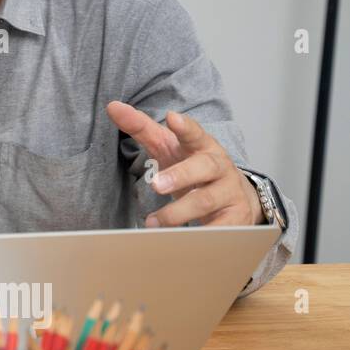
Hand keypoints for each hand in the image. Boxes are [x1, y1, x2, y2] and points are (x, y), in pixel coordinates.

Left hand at [106, 102, 263, 226]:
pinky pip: (217, 230)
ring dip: (177, 213)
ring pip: (205, 202)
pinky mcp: (236, 220)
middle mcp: (219, 167)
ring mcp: (230, 193)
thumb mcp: (169, 147)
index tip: (172, 117)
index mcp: (202, 146)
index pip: (195, 133)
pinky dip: (199, 237)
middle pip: (203, 168)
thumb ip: (142, 128)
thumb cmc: (193, 167)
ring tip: (152, 222)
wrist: (235, 197)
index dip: (185, 127)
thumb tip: (113, 107)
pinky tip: (180, 243)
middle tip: (156, 184)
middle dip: (180, 176)